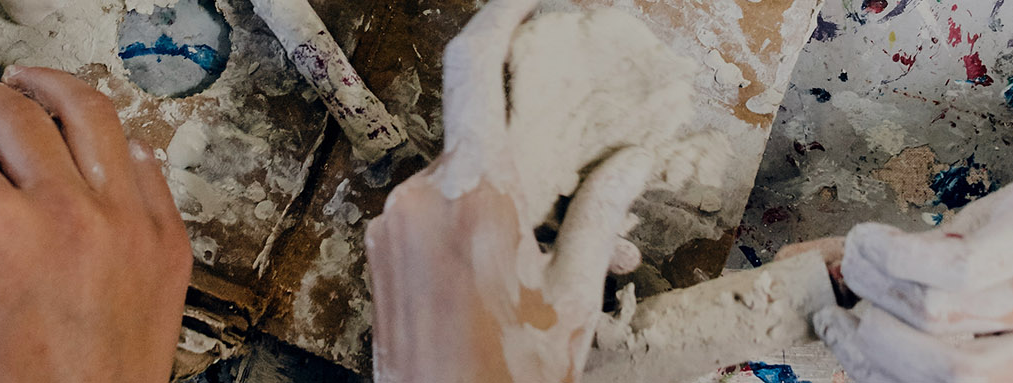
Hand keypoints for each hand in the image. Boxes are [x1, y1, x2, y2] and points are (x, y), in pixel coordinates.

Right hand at [0, 65, 189, 381]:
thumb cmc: (10, 382)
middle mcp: (64, 213)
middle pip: (20, 116)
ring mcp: (125, 222)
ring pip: (93, 116)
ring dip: (54, 91)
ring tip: (33, 85)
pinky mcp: (167, 239)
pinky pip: (146, 163)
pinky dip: (116, 141)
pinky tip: (96, 137)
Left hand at [365, 0, 656, 379]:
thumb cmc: (502, 381)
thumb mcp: (572, 301)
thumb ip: (601, 219)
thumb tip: (630, 163)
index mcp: (471, 196)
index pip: (477, 72)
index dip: (503, 19)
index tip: (530, 0)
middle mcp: (419, 200)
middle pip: (484, 139)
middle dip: (543, 155)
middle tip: (597, 172)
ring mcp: (392, 228)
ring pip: (466, 184)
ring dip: (519, 204)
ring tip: (579, 256)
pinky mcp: (382, 256)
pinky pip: (438, 218)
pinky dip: (485, 229)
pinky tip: (526, 269)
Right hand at [815, 104, 1012, 381]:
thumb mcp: (980, 273)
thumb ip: (910, 289)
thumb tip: (809, 279)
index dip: (875, 370)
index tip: (835, 332)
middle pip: (944, 369)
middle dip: (872, 339)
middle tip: (841, 303)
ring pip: (942, 315)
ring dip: (877, 285)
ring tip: (859, 256)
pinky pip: (959, 268)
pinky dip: (896, 257)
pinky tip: (871, 238)